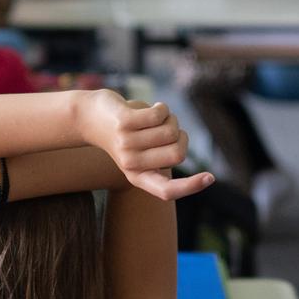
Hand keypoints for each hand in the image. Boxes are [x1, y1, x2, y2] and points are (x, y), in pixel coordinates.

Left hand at [80, 92, 212, 200]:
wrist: (88, 117)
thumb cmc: (123, 134)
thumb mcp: (139, 151)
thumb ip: (161, 155)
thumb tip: (181, 154)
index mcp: (137, 177)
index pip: (167, 191)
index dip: (191, 187)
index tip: (210, 178)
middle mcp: (131, 164)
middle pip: (178, 153)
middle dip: (180, 135)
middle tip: (167, 127)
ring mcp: (126, 144)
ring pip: (170, 131)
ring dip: (170, 118)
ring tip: (155, 116)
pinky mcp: (124, 123)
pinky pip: (160, 114)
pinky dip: (162, 108)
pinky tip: (154, 107)